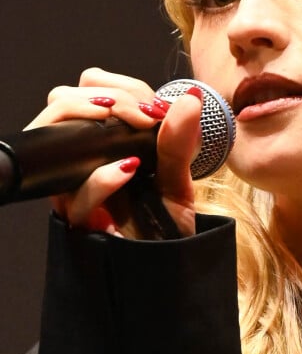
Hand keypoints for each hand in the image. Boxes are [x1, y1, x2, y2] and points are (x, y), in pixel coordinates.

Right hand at [26, 68, 201, 237]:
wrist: (167, 266)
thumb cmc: (167, 223)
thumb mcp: (179, 177)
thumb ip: (181, 141)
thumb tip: (190, 97)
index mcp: (107, 142)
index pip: (92, 88)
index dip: (121, 87)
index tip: (154, 104)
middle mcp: (84, 159)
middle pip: (63, 102)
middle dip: (108, 96)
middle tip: (145, 114)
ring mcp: (76, 187)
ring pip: (59, 138)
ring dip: (93, 119)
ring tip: (137, 125)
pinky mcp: (80, 219)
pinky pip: (78, 195)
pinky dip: (102, 178)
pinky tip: (128, 170)